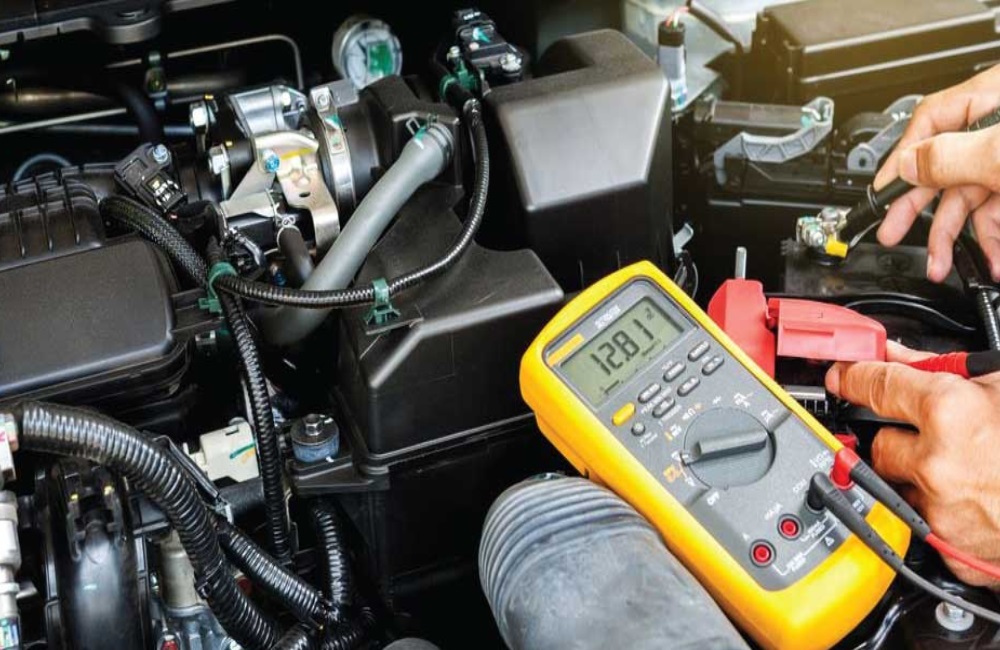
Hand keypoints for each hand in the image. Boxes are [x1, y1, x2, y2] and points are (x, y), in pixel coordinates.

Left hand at [825, 341, 999, 586]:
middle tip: (939, 435)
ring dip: (918, 475)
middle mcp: (937, 464)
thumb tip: (899, 354)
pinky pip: (919, 519)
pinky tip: (974, 499)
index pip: (872, 384)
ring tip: (968, 469)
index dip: (852, 375)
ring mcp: (941, 510)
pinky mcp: (947, 547)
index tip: (840, 375)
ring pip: (897, 483)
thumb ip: (943, 370)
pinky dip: (937, 510)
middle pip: (879, 441)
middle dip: (900, 436)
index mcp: (951, 413)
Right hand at [875, 65, 999, 282]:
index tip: (879, 194)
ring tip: (940, 264)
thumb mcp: (999, 152)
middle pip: (943, 167)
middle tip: (892, 234)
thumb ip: (948, 157)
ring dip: (956, 237)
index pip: (927, 123)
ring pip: (971, 197)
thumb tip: (908, 166)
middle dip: (919, 210)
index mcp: (991, 100)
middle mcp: (998, 129)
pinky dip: (990, 239)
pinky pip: (997, 209)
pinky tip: (988, 259)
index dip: (899, 161)